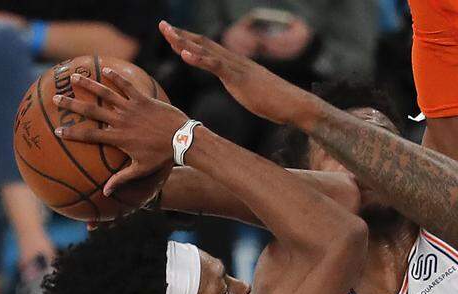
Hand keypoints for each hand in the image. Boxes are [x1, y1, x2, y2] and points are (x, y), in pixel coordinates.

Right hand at [52, 68, 187, 194]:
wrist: (183, 140)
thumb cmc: (163, 156)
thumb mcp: (142, 169)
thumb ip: (122, 178)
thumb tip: (106, 192)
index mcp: (119, 138)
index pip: (90, 136)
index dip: (72, 134)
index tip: (57, 131)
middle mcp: (121, 121)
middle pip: (91, 111)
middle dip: (72, 104)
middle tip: (56, 98)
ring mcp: (132, 108)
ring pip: (106, 93)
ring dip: (89, 85)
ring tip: (75, 77)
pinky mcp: (143, 99)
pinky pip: (127, 85)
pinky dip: (116, 77)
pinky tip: (106, 69)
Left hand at [160, 20, 310, 124]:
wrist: (295, 105)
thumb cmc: (277, 103)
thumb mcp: (254, 92)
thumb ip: (244, 87)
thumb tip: (242, 89)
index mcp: (236, 65)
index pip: (209, 48)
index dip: (189, 40)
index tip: (173, 35)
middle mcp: (235, 61)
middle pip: (203, 43)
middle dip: (181, 34)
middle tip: (162, 25)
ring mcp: (237, 68)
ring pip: (206, 50)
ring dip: (184, 42)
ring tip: (167, 34)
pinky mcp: (239, 78)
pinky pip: (216, 66)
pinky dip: (199, 59)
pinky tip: (184, 54)